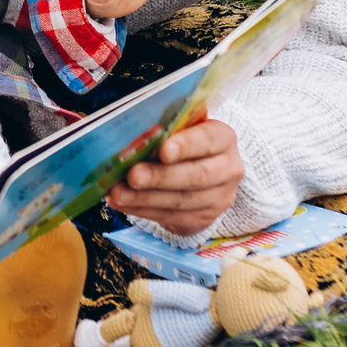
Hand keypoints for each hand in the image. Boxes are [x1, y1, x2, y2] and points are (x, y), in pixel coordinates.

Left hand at [104, 118, 241, 231]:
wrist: (201, 175)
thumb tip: (131, 140)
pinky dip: (143, 210)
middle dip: (161, 177)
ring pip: (182, 200)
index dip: (186, 146)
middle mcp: (228, 168)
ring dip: (146, 198)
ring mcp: (219, 197)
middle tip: (133, 176)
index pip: (208, 140)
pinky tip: (124, 204)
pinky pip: (172, 216)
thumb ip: (163, 130)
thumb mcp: (180, 128)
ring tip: (118, 194)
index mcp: (224, 138)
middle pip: (197, 175)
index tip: (163, 151)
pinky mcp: (204, 218)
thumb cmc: (183, 142)